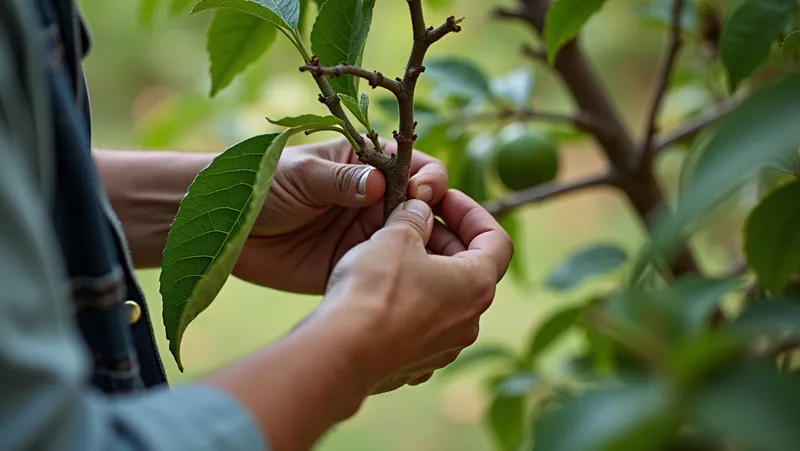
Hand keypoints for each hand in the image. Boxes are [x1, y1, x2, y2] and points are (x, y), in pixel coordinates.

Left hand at [233, 138, 447, 293]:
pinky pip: (389, 270)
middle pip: (424, 207)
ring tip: (438, 263)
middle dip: (440, 218)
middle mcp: (377, 199)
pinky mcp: (356, 265)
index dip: (428, 179)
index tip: (421, 193)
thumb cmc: (262, 185)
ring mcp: (368, 233)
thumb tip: (377, 184)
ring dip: (430, 250)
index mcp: (369, 164)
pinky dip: (406, 276)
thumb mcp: (301, 174)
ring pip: (414, 240)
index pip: (415, 167)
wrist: (227, 228)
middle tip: (439, 234)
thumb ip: (339, 180)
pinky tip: (415, 284)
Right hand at [302, 190, 513, 392]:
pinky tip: (379, 292)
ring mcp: (443, 348)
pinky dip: (407, 304)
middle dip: (442, 238)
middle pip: (468, 269)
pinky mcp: (415, 364)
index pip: (496, 240)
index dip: (471, 212)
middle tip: (411, 219)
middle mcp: (468, 322)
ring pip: (443, 299)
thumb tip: (419, 211)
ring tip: (391, 253)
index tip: (443, 199)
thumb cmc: (375, 291)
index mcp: (476, 286)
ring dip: (424, 271)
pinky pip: (419, 326)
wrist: (341, 354)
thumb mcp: (396, 236)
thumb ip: (413, 217)